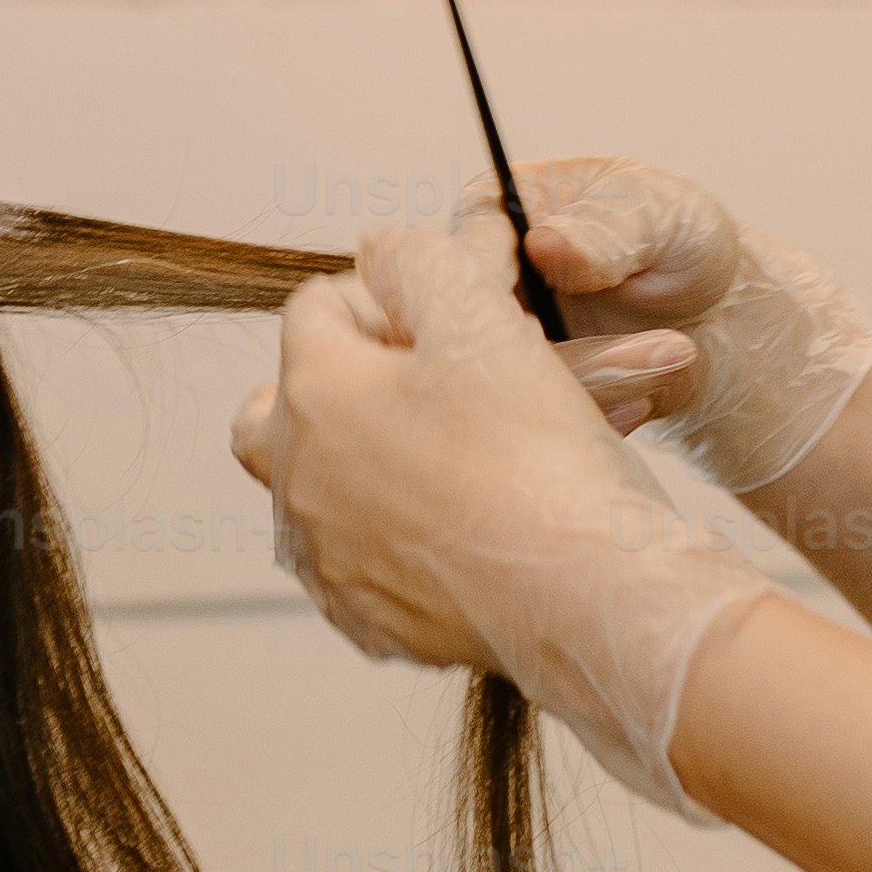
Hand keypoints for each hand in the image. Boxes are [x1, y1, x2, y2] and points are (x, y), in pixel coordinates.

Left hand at [235, 219, 778, 820]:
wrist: (589, 596)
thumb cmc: (536, 459)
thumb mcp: (481, 317)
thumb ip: (419, 260)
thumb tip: (385, 251)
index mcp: (313, 396)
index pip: (317, 306)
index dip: (390, 293)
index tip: (453, 316)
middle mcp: (299, 482)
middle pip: (283, 404)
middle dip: (342, 379)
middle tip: (416, 378)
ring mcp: (328, 560)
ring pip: (323, 488)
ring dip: (373, 458)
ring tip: (460, 448)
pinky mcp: (369, 620)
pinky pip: (363, 560)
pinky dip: (400, 533)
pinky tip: (467, 521)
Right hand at [500, 156, 871, 492]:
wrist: (722, 316)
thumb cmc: (686, 241)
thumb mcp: (660, 218)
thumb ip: (606, 228)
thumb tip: (545, 243)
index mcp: (494, 212)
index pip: (455, 255)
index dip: (493, 292)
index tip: (545, 318)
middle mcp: (482, 281)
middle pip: (470, 331)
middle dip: (554, 354)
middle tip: (636, 354)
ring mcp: (499, 344)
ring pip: (504, 386)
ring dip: (591, 382)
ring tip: (670, 356)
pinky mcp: (525, 396)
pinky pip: (536, 423)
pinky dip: (595, 416)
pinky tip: (646, 396)